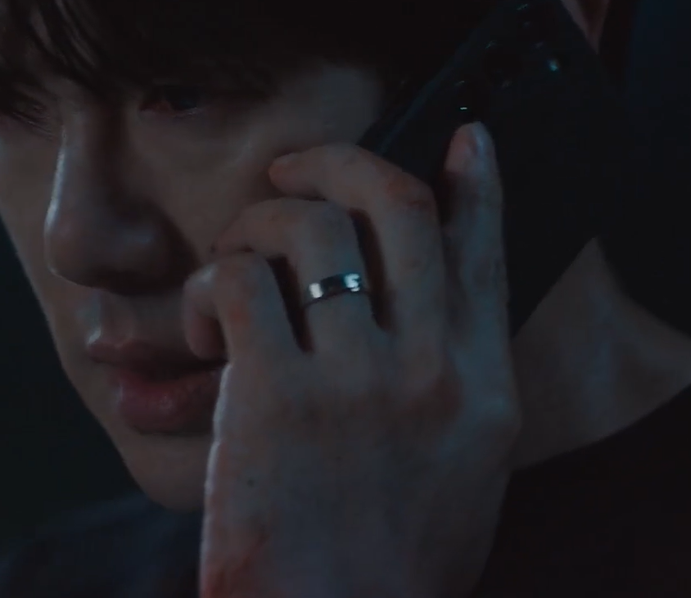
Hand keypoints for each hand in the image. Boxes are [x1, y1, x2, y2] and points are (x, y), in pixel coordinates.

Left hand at [181, 122, 520, 597]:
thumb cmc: (394, 566)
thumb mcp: (466, 474)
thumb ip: (458, 388)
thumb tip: (434, 314)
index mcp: (483, 386)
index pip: (483, 251)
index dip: (478, 181)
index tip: (468, 136)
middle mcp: (430, 369)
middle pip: (397, 205)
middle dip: (340, 162)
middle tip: (297, 171)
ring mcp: (355, 379)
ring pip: (309, 226)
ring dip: (260, 223)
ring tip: (238, 261)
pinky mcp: (275, 395)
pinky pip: (240, 281)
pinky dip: (214, 285)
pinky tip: (207, 328)